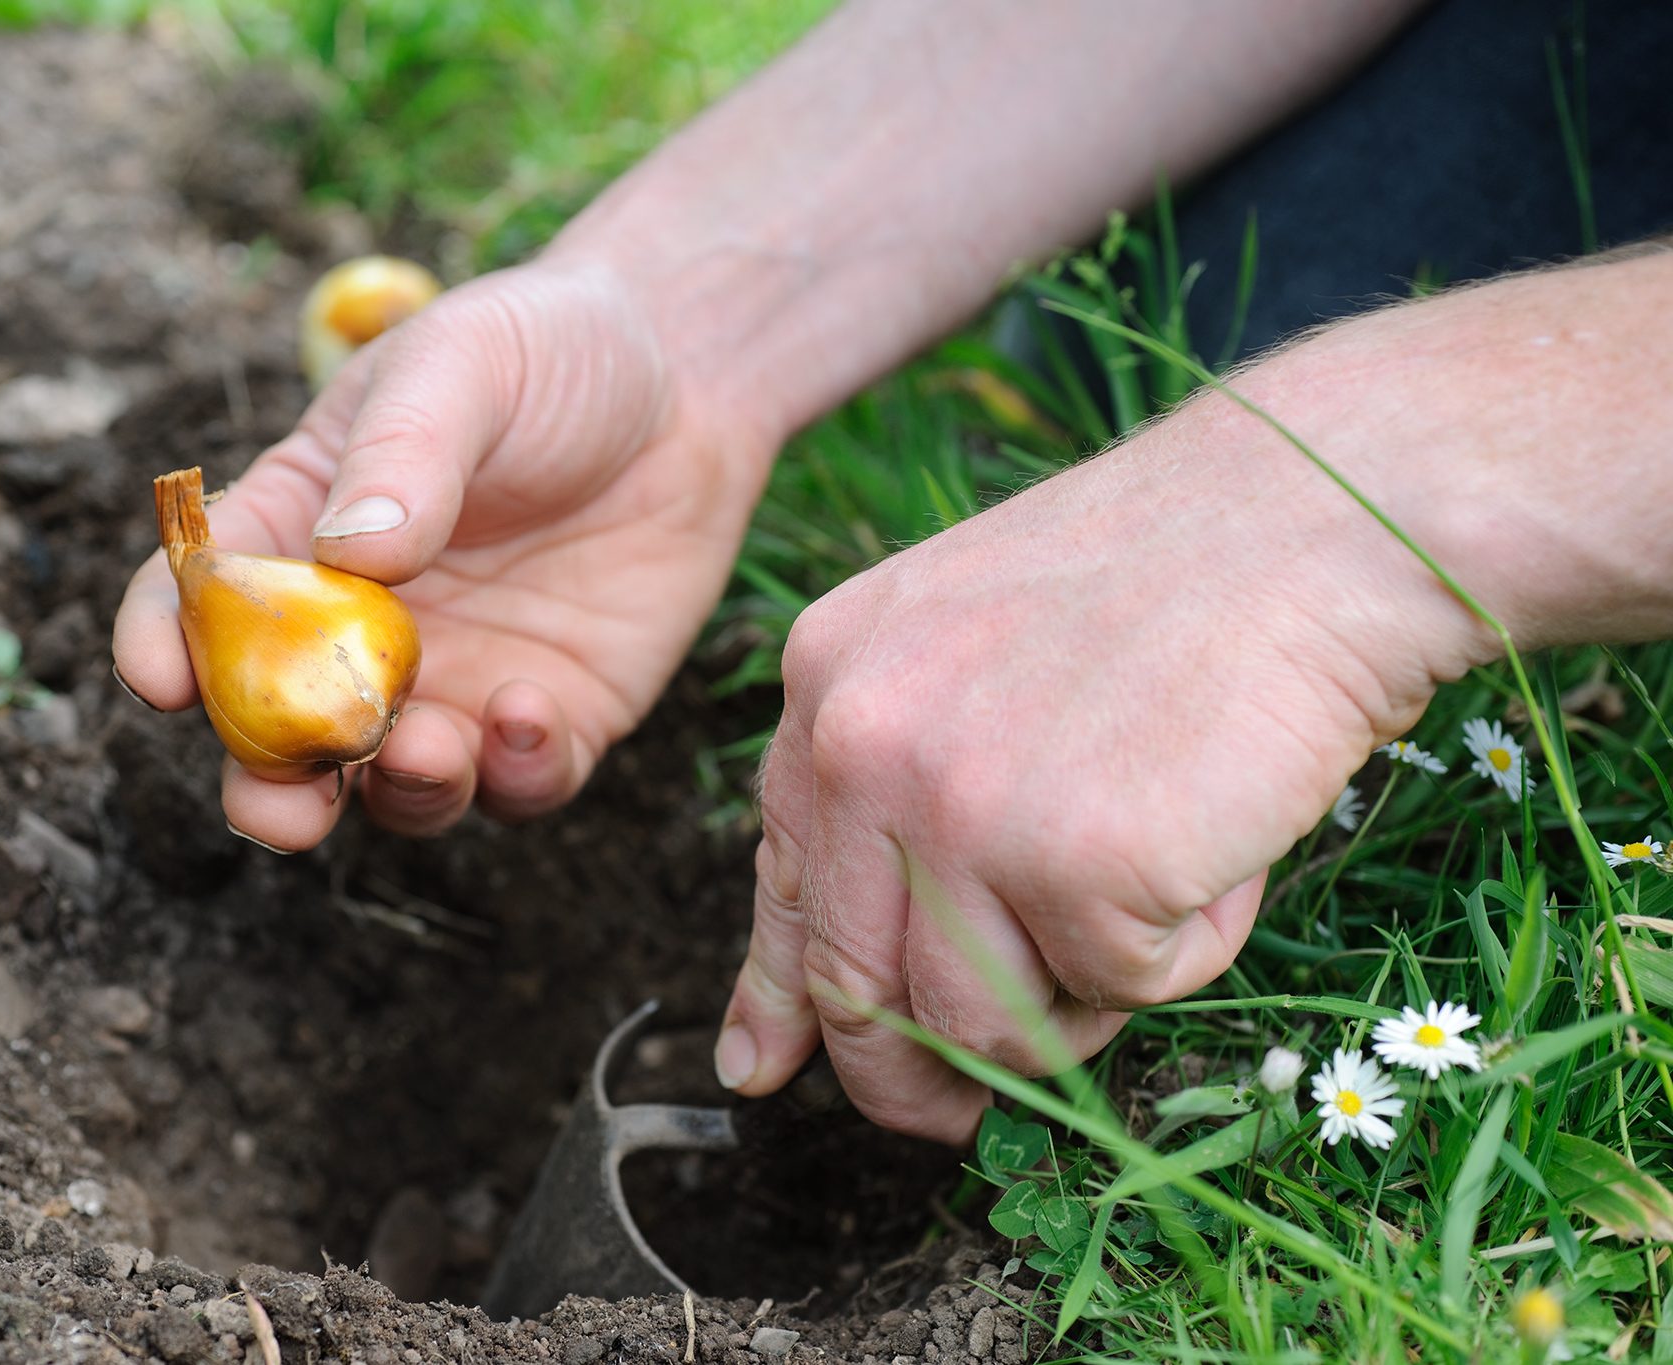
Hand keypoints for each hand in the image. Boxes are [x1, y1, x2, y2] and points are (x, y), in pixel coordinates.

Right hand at [113, 260, 773, 848]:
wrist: (685, 385)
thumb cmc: (543, 352)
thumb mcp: (462, 366)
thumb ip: (404, 452)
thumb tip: (351, 552)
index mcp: (295, 533)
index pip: (195, 600)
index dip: (161, 642)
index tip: (158, 678)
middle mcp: (356, 633)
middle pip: (281, 736)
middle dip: (269, 786)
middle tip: (280, 804)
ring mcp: (453, 685)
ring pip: (396, 786)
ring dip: (398, 788)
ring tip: (424, 746)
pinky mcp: (550, 717)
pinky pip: (518, 783)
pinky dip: (514, 773)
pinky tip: (530, 715)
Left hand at [712, 353, 1491, 1142]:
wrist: (1317, 515)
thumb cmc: (1173, 585)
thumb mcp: (976, 651)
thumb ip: (899, 792)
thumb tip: (841, 982)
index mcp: (829, 681)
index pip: (781, 881)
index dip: (781, 996)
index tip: (768, 1066)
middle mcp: (862, 744)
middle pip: (858, 993)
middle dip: (914, 1078)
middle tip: (962, 1117)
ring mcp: (959, 806)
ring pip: (986, 1024)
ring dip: (1081, 1000)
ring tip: (1158, 876)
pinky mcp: (1072, 863)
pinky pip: (1123, 987)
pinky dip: (1190, 942)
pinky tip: (1219, 831)